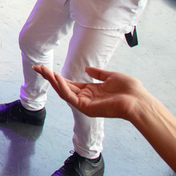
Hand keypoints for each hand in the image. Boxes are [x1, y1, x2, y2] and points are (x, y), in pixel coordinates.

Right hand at [34, 65, 151, 122]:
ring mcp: (85, 104)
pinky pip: (70, 97)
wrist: (139, 101)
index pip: (69, 83)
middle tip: (36, 67)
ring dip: (52, 80)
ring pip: (63, 92)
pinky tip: (56, 77)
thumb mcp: (111, 77)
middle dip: (49, 77)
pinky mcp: (86, 108)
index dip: (57, 76)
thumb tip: (86, 69)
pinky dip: (62, 87)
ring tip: (43, 69)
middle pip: (62, 87)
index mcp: (90, 91)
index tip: (45, 68)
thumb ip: (98, 73)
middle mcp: (85, 98)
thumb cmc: (129, 90)